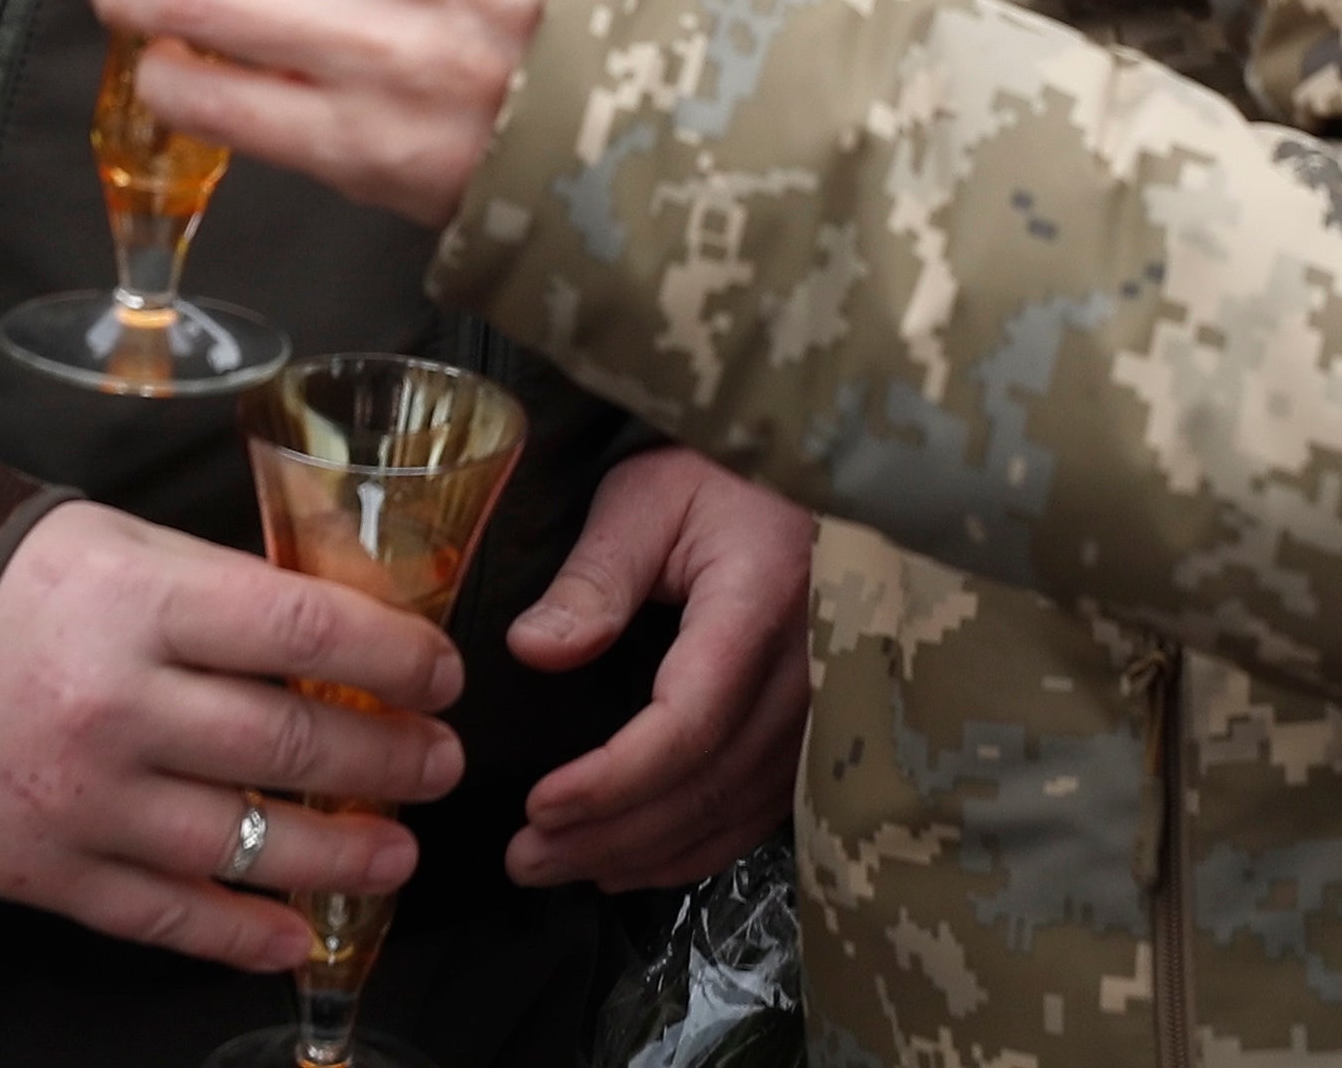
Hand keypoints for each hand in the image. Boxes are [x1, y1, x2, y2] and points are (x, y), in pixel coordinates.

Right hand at [0, 498, 466, 965]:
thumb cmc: (17, 585)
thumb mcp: (123, 548)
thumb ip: (221, 590)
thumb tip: (337, 626)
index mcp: (145, 602)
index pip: (302, 627)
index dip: (392, 656)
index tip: (444, 672)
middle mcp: (121, 704)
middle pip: (287, 740)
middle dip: (388, 758)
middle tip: (442, 763)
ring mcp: (86, 799)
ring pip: (241, 842)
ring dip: (339, 854)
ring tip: (398, 853)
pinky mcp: (51, 873)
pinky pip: (164, 916)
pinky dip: (239, 934)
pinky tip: (296, 932)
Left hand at [507, 450, 814, 888]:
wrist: (805, 475)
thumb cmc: (718, 474)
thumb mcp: (649, 496)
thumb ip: (596, 574)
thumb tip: (532, 649)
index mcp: (759, 607)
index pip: (688, 724)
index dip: (612, 780)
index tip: (540, 804)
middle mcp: (803, 672)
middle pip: (707, 786)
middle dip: (609, 834)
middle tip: (524, 856)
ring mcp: (818, 709)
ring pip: (732, 812)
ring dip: (642, 853)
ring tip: (555, 865)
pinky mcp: (814, 729)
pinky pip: (757, 812)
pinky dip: (693, 848)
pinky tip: (631, 862)